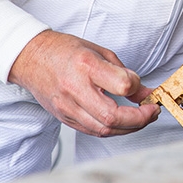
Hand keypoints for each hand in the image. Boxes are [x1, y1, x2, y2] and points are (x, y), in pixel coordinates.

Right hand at [8, 30, 159, 136]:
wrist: (31, 58)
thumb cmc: (64, 51)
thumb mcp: (100, 52)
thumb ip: (124, 73)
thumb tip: (144, 92)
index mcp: (86, 65)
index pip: (121, 84)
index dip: (137, 87)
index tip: (142, 87)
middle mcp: (75, 89)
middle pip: (112, 117)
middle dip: (139, 119)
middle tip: (151, 111)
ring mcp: (67, 107)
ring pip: (103, 129)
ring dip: (129, 128)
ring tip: (142, 118)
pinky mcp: (64, 118)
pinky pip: (93, 131)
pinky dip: (112, 129)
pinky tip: (123, 123)